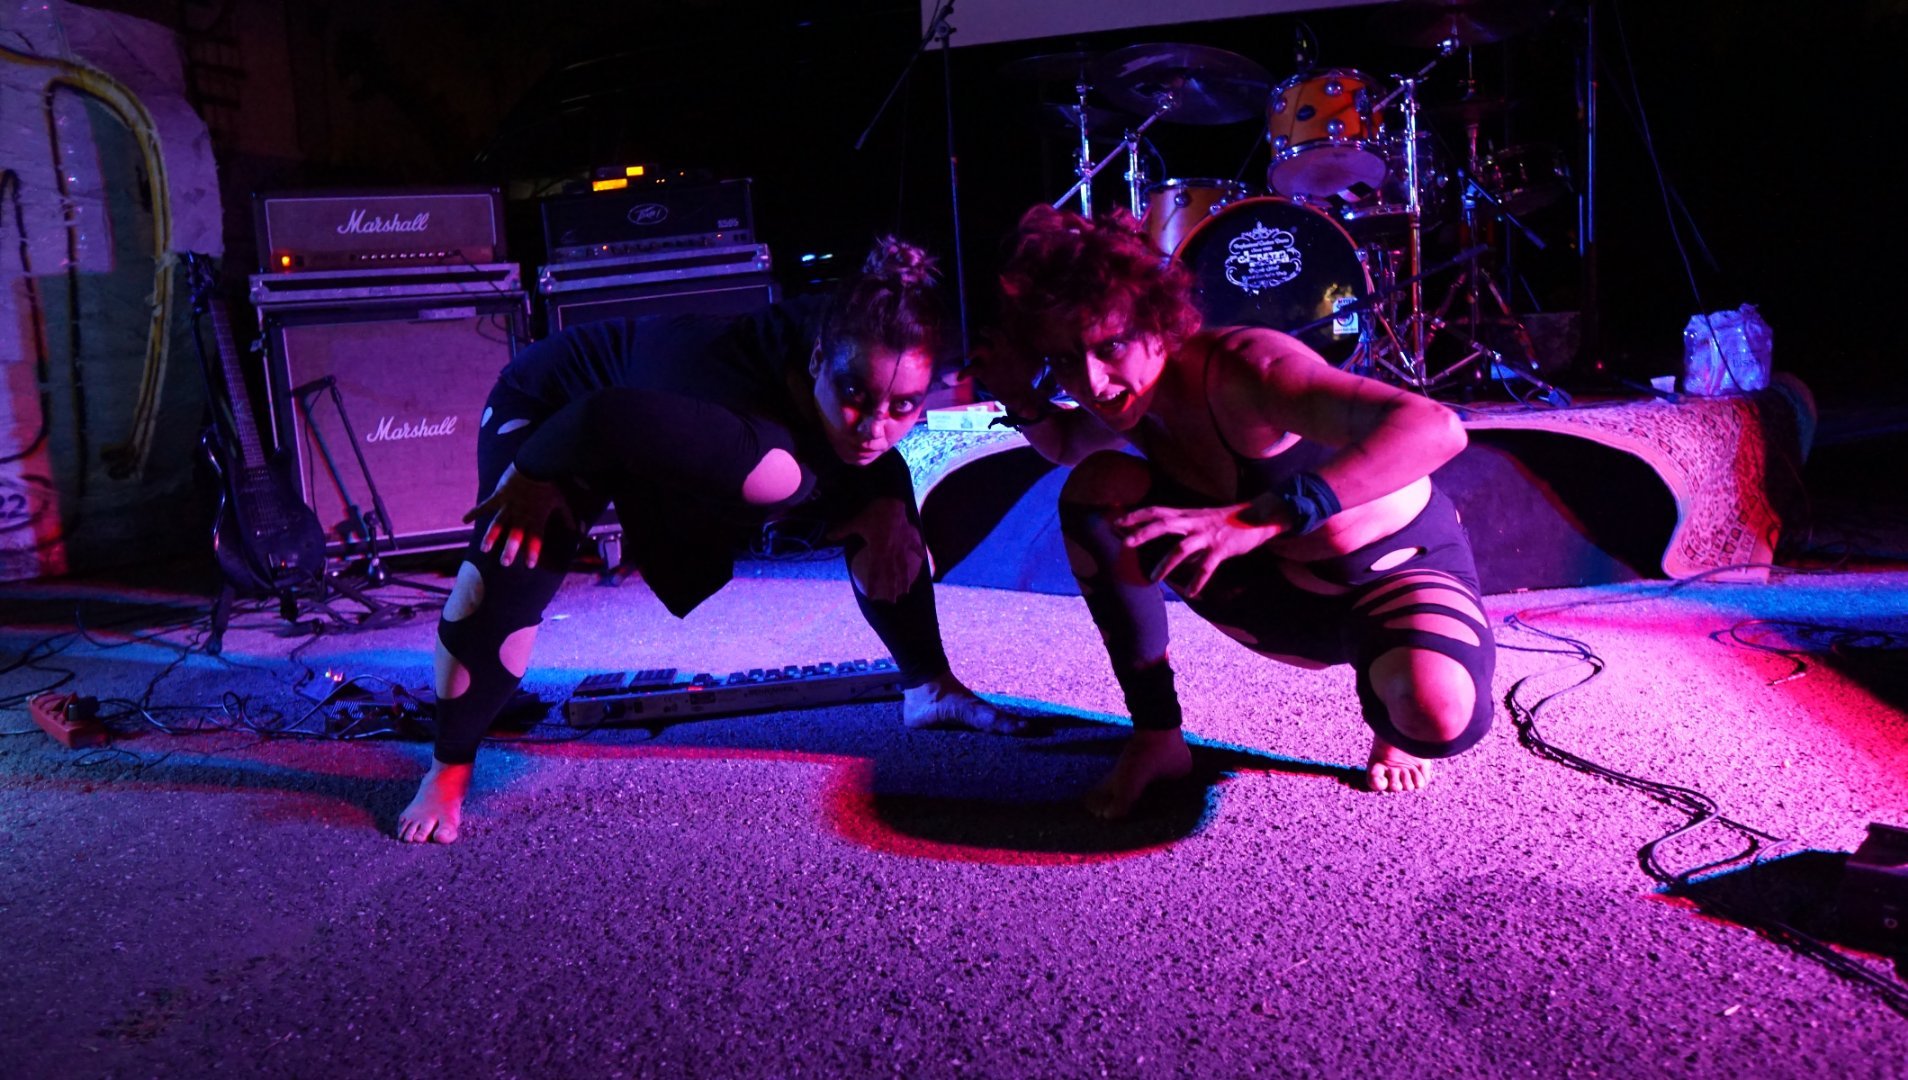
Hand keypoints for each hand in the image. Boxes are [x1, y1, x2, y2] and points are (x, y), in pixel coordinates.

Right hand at [464, 464, 575, 568]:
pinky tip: (464, 520)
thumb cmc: (550, 485)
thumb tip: (578, 532)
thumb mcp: (561, 502)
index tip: (530, 565)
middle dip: (510, 549)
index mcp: (536, 518)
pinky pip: (484, 506)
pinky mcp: (498, 496)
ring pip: (498, 524)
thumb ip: (568, 518)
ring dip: (491, 537)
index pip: (535, 539)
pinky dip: (474, 513)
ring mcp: (508, 506)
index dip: (533, 552)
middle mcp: (521, 515)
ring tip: (485, 549)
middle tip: (505, 563)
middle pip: (515, 535)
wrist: (536, 464)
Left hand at [828, 496, 925, 601]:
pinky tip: (923, 559)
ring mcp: (902, 546)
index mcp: (878, 551)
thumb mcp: (856, 522)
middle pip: (891, 574)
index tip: (871, 597)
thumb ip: (842, 531)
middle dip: (892, 589)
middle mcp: (891, 552)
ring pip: (904, 566)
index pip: (874, 572)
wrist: (892, 503)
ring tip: (906, 591)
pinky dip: (919, 553)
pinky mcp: (909, 538)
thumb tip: (828, 536)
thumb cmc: (873, 513)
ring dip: (905, 579)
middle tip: (892, 601)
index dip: (872, 585)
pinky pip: (915, 547)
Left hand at [1113, 502, 1281, 597]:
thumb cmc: (1225, 520)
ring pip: (1181, 548)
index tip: (1116, 522)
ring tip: (1152, 579)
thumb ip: (1180, 528)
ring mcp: (1207, 535)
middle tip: (1124, 544)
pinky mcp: (1222, 548)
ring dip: (1165, 564)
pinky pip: (1206, 567)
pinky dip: (1197, 581)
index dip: (1136, 516)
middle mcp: (1194, 522)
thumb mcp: (1199, 519)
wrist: (1259, 516)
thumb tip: (1158, 539)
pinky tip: (1191, 593)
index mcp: (1186, 514)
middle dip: (1143, 533)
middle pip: (1164, 524)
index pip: (1156, 510)